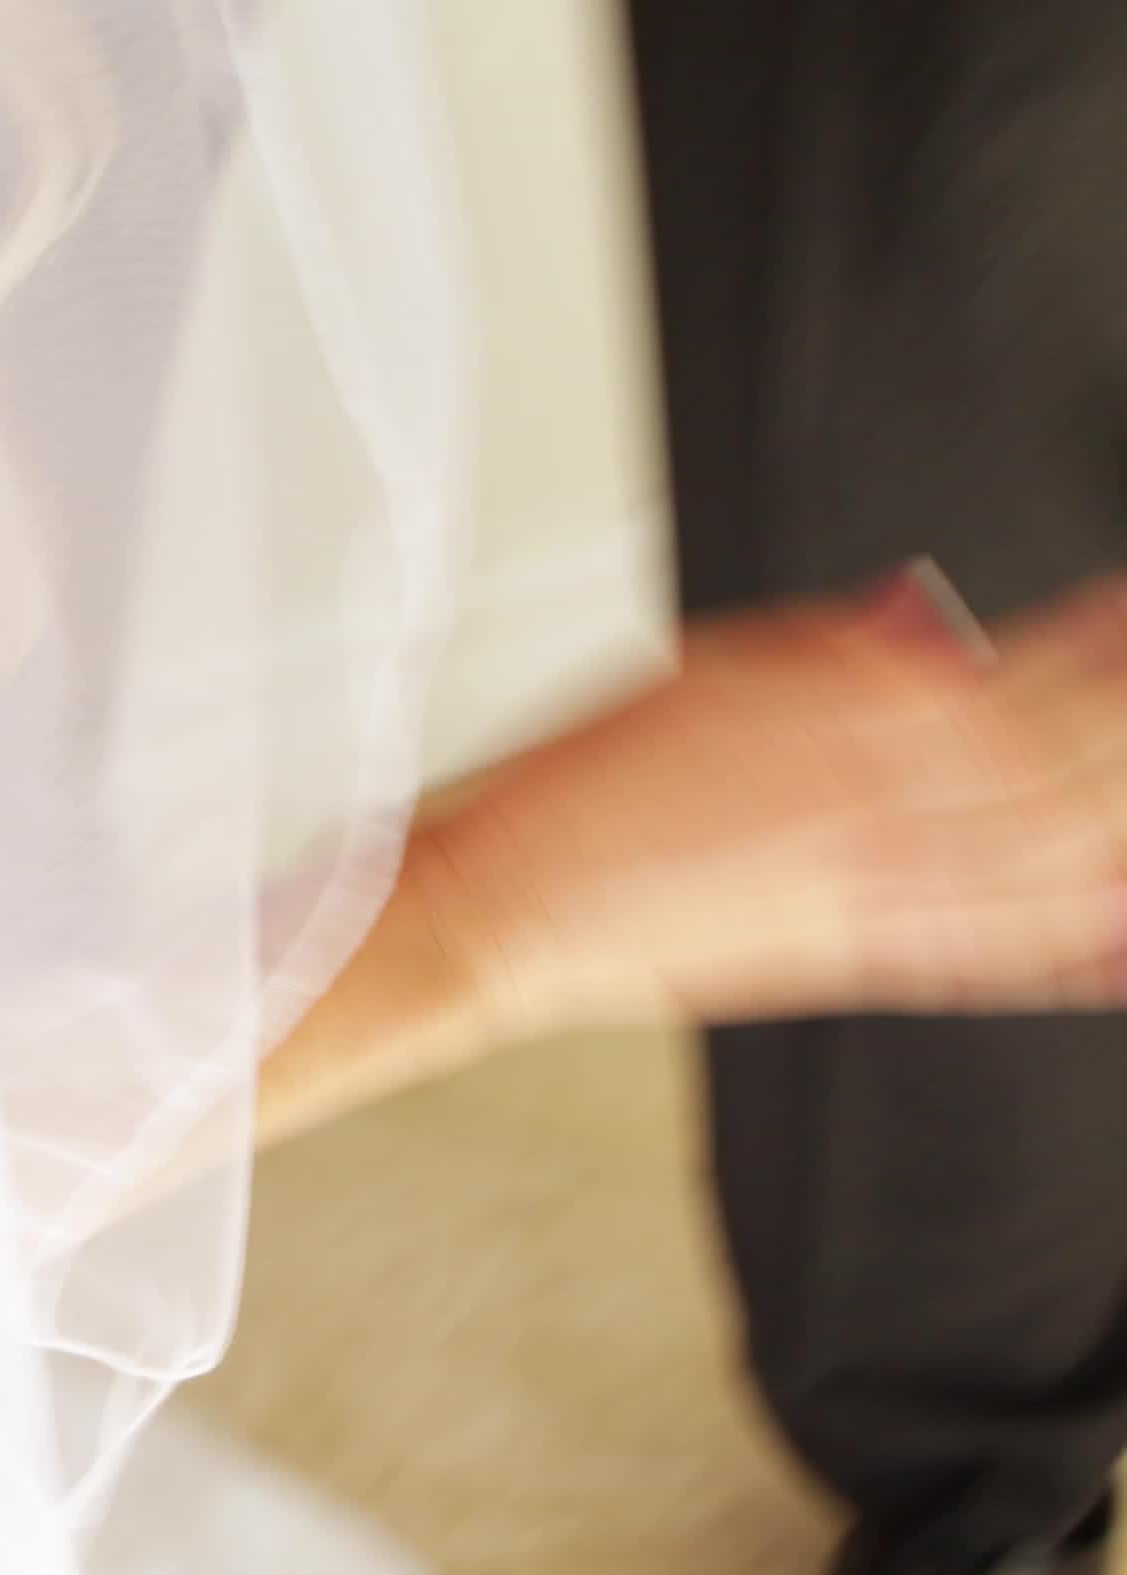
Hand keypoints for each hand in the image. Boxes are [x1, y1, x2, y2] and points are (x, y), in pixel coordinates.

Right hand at [430, 568, 1126, 1034]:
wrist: (513, 906)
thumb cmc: (583, 792)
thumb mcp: (707, 671)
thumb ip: (833, 649)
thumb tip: (929, 622)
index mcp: (852, 728)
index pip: (1033, 672)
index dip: (1101, 641)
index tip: (1124, 611)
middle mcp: (889, 813)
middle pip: (1073, 765)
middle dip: (1126, 720)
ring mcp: (888, 894)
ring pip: (1064, 856)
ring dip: (1121, 815)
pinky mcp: (864, 960)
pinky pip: (1003, 953)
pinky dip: (1081, 943)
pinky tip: (1121, 932)